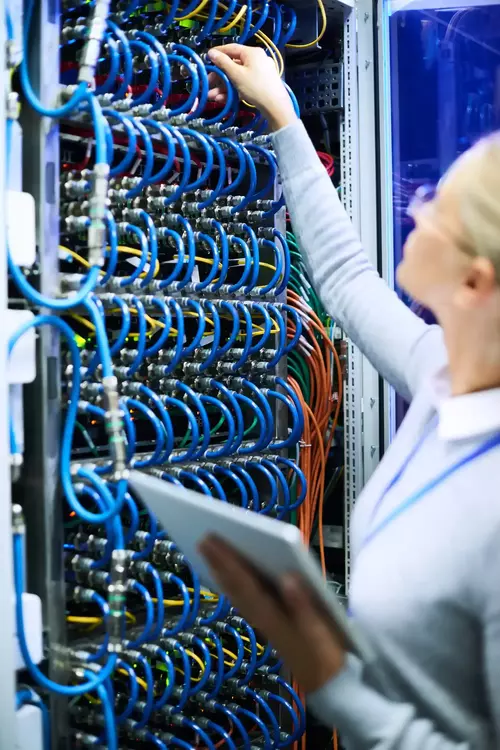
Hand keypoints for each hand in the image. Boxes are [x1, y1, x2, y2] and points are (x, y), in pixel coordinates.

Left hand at [199, 535, 344, 693]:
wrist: (326, 682)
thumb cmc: (324, 652)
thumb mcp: (319, 630)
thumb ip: (304, 605)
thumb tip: (289, 577)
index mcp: (272, 615)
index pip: (245, 583)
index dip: (228, 561)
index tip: (212, 541)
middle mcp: (261, 616)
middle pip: (236, 585)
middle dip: (219, 561)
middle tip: (202, 537)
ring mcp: (263, 619)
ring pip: (237, 592)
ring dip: (222, 571)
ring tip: (208, 551)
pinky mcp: (268, 621)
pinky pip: (244, 598)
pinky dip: (232, 584)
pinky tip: (228, 575)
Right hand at [207, 44, 296, 131]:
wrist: (276, 106)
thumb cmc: (255, 87)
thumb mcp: (236, 74)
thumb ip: (223, 63)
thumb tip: (211, 52)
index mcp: (252, 52)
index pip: (232, 48)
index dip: (218, 53)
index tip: (207, 58)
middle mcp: (256, 59)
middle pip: (233, 65)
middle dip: (219, 77)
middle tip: (207, 84)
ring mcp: (260, 72)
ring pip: (237, 77)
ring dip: (224, 87)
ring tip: (212, 97)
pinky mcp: (261, 84)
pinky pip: (244, 84)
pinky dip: (234, 90)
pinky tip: (223, 99)